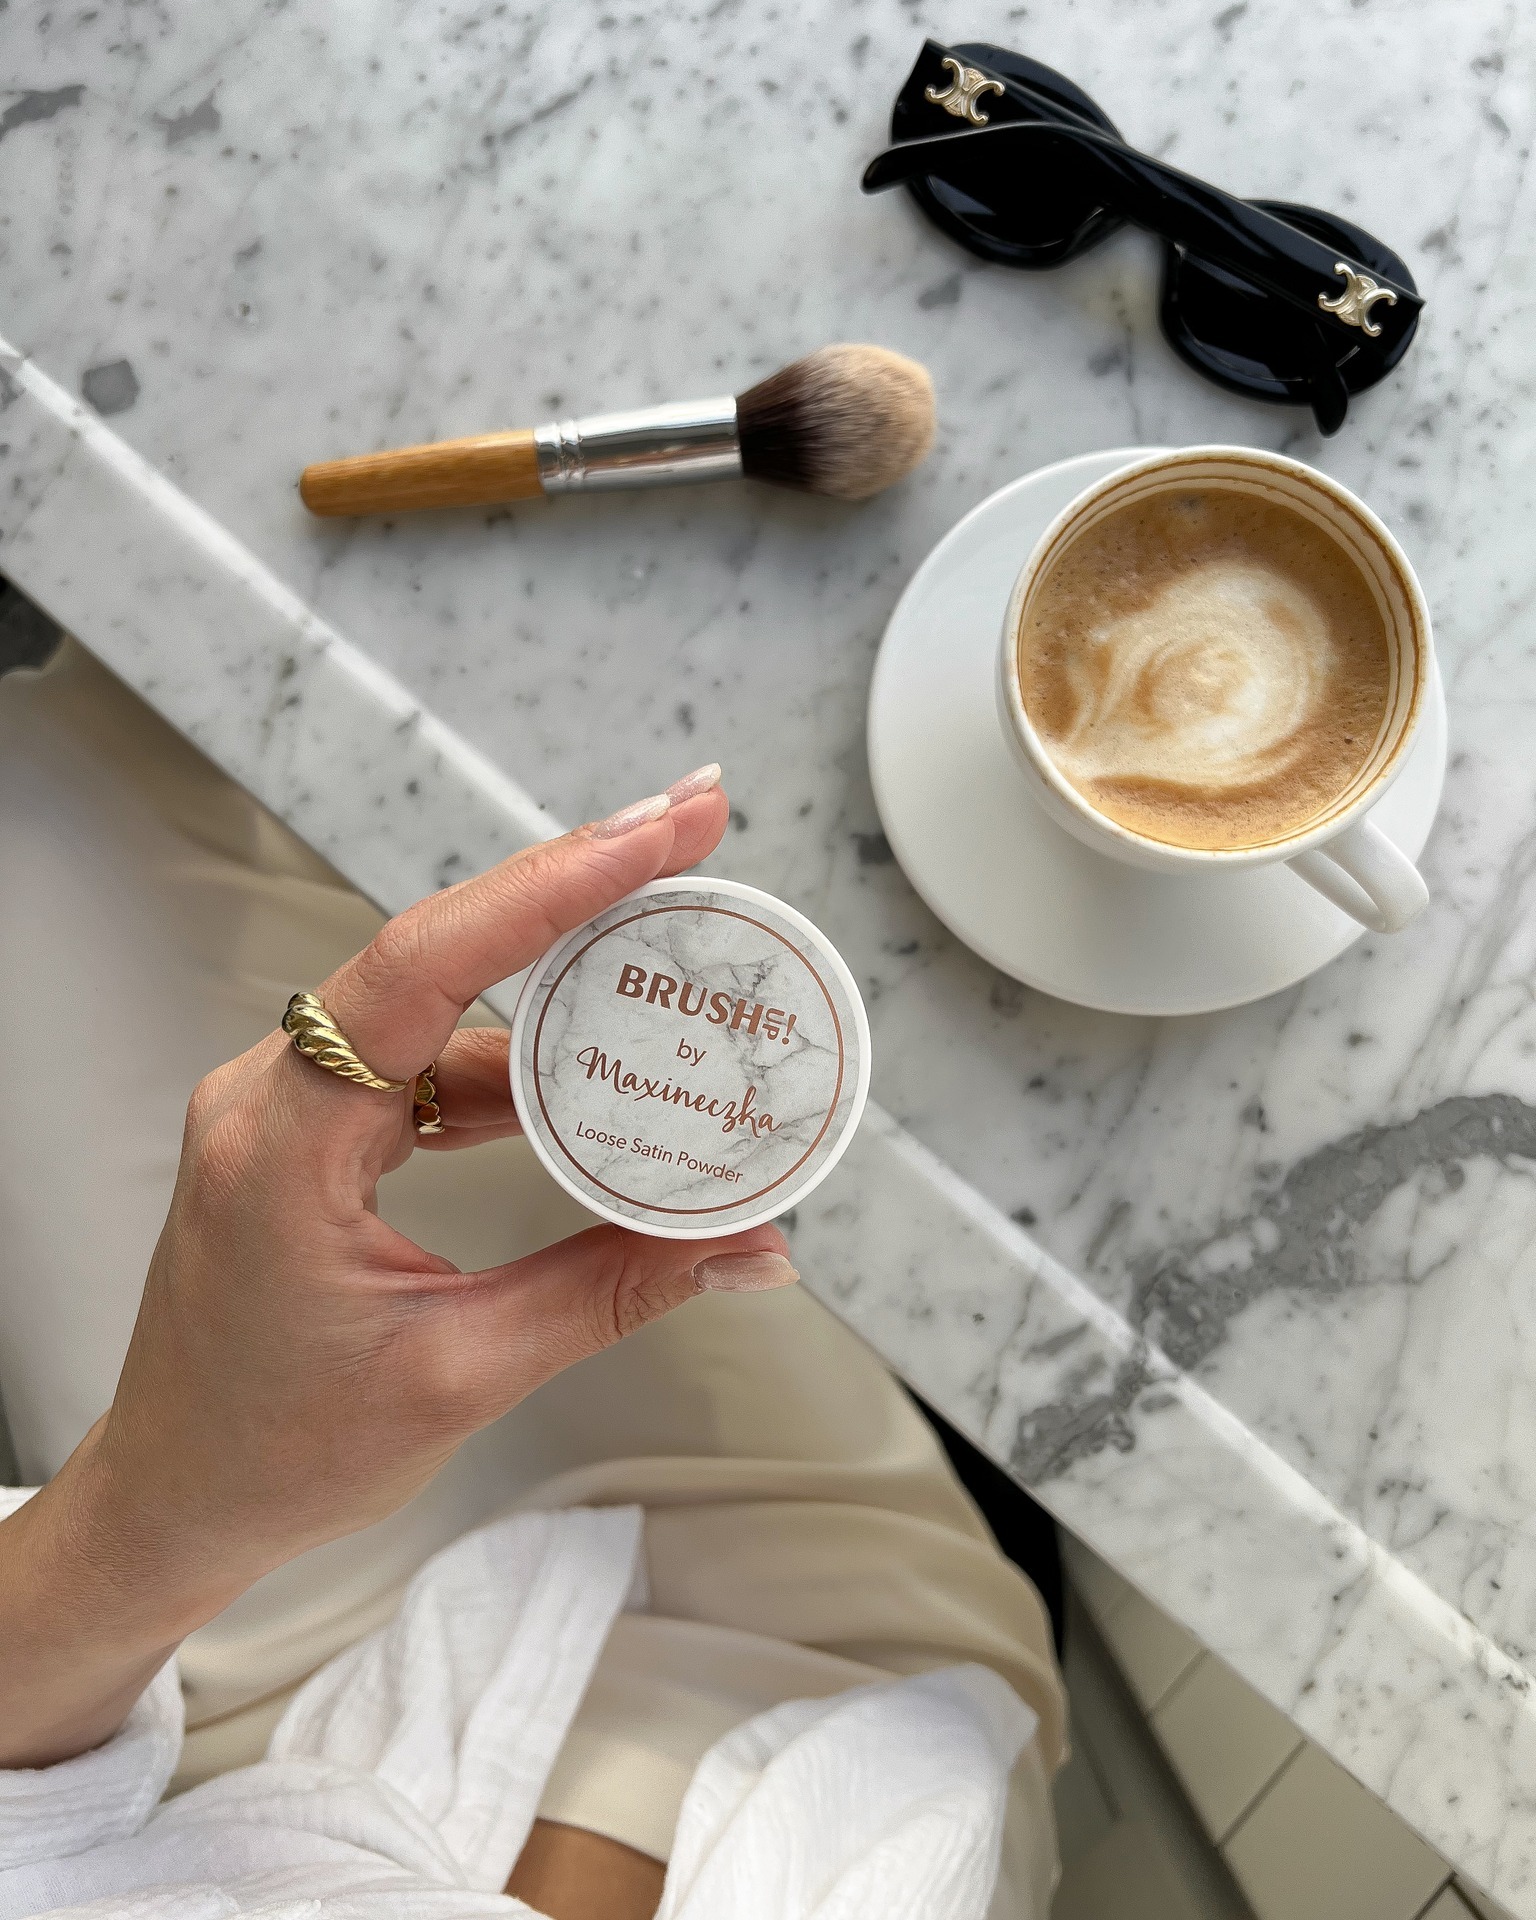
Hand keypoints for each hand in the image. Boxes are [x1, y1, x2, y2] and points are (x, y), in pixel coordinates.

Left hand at [0, 766, 795, 1767]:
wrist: (174, 1497)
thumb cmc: (279, 1452)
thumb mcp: (461, 1373)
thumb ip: (611, 1291)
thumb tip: (748, 1248)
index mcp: (284, 1143)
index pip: (422, 968)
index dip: (547, 889)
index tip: (653, 833)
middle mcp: (272, 1093)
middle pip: (435, 953)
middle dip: (571, 888)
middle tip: (689, 829)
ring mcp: (289, 1103)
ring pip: (438, 1001)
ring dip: (556, 974)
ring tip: (670, 939)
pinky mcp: (315, 1127)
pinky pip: (427, 1060)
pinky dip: (519, 1057)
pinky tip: (600, 1059)